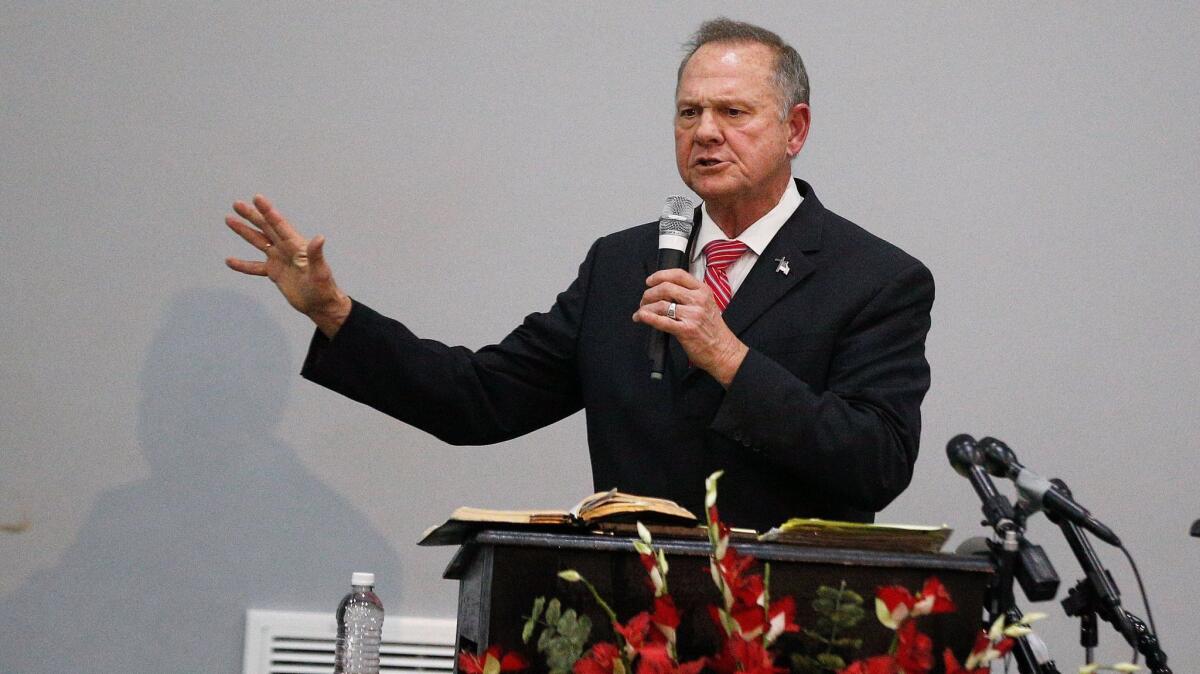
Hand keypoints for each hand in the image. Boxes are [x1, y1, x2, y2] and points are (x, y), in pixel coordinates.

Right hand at [224, 194, 350, 336]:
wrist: (321, 305)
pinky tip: (229, 261)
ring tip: (230, 219)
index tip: (257, 198)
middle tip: (237, 204)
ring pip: (259, 242)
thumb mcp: (320, 272)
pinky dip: (243, 264)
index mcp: (297, 246)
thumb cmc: (324, 288)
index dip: (268, 212)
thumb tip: (319, 238)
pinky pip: (255, 267)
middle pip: (266, 228)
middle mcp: (287, 249)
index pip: (280, 225)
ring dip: (244, 231)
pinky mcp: (275, 272)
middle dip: (252, 215)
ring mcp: (280, 259)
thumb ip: (316, 255)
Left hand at [632, 268, 747, 386]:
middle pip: (666, 288)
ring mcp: (692, 315)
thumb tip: (664, 289)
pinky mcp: (686, 330)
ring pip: (661, 304)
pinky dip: (648, 317)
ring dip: (646, 307)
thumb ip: (690, 294)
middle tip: (644, 300)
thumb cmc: (713, 329)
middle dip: (649, 293)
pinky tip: (641, 317)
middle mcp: (698, 301)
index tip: (650, 281)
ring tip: (641, 312)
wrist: (723, 350)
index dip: (660, 275)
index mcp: (703, 291)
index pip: (678, 275)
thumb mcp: (707, 304)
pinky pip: (662, 321)